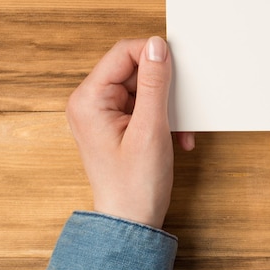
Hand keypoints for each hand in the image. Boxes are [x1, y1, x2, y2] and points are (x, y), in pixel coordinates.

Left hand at [66, 37, 194, 227]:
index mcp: (89, 100)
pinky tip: (177, 136)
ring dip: (167, 105)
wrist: (132, 223)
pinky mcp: (117, 124)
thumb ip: (154, 83)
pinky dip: (164, 117)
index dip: (153, 54)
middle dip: (164, 87)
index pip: (122, 53)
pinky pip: (145, 105)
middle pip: (134, 70)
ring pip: (144, 88)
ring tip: (178, 129)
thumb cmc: (134, 185)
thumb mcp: (150, 128)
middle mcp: (91, 102)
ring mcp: (104, 114)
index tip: (179, 67)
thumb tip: (158, 46)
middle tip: (181, 105)